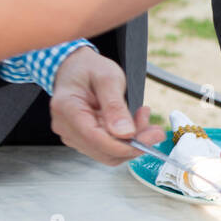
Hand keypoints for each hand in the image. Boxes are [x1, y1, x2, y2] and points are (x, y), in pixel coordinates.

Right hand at [50, 49, 163, 164]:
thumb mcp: (107, 78)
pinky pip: (107, 148)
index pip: (96, 139)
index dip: (125, 145)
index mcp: (67, 108)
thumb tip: (125, 132)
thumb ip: (115, 106)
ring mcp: (73, 135)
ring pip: (108, 153)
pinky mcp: (83, 139)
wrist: (76, 68)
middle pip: (104, 151)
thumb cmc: (88, 68)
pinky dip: (125, 140)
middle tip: (154, 128)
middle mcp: (66, 126)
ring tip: (143, 118)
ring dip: (131, 141)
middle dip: (133, 143)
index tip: (150, 137)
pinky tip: (133, 123)